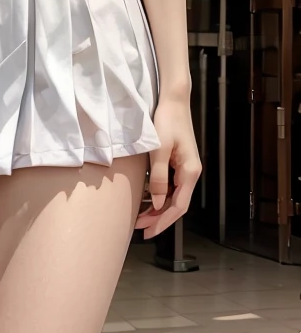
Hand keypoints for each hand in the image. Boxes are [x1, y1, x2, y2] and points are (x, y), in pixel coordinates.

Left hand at [135, 98, 201, 239]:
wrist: (173, 100)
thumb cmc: (166, 121)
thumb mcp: (159, 149)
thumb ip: (159, 178)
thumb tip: (158, 202)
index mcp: (190, 172)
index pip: (179, 207)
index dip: (163, 222)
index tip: (148, 232)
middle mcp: (191, 173)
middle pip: (177, 204)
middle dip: (160, 218)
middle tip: (141, 228)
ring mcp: (186, 167)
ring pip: (175, 196)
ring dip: (159, 208)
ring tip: (142, 217)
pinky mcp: (180, 161)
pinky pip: (172, 185)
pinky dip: (161, 195)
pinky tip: (149, 198)